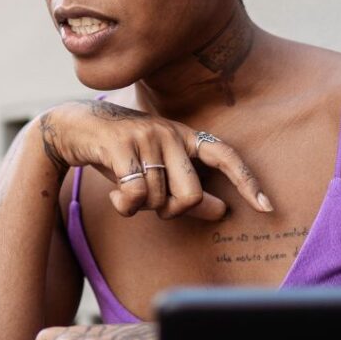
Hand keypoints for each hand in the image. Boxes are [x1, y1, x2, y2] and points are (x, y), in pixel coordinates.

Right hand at [38, 101, 272, 221]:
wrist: (72, 128)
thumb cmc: (118, 152)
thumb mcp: (154, 169)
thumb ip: (187, 189)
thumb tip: (221, 210)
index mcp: (183, 136)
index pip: (225, 156)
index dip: (247, 181)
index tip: (267, 208)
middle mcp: (169, 133)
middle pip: (191, 194)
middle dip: (171, 211)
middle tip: (154, 206)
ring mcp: (145, 137)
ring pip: (159, 198)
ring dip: (141, 207)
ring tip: (126, 193)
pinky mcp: (122, 146)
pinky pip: (136, 194)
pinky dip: (126, 206)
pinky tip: (116, 196)